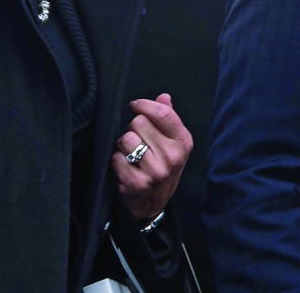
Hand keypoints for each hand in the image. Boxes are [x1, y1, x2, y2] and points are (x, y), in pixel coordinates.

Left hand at [113, 94, 192, 221]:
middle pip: (140, 122)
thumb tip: (164, 97)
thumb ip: (168, 118)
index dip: (145, 105)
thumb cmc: (162, 166)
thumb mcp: (172, 143)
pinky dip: (117, 160)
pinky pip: (117, 157)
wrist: (153, 203)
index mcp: (183, 143)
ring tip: (131, 153)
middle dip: (133, 127)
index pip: (164, 113)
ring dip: (124, 144)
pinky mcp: (137, 183)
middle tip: (137, 139)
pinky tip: (126, 167)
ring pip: (126, 138)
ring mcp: (155, 172)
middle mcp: (172, 157)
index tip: (135, 105)